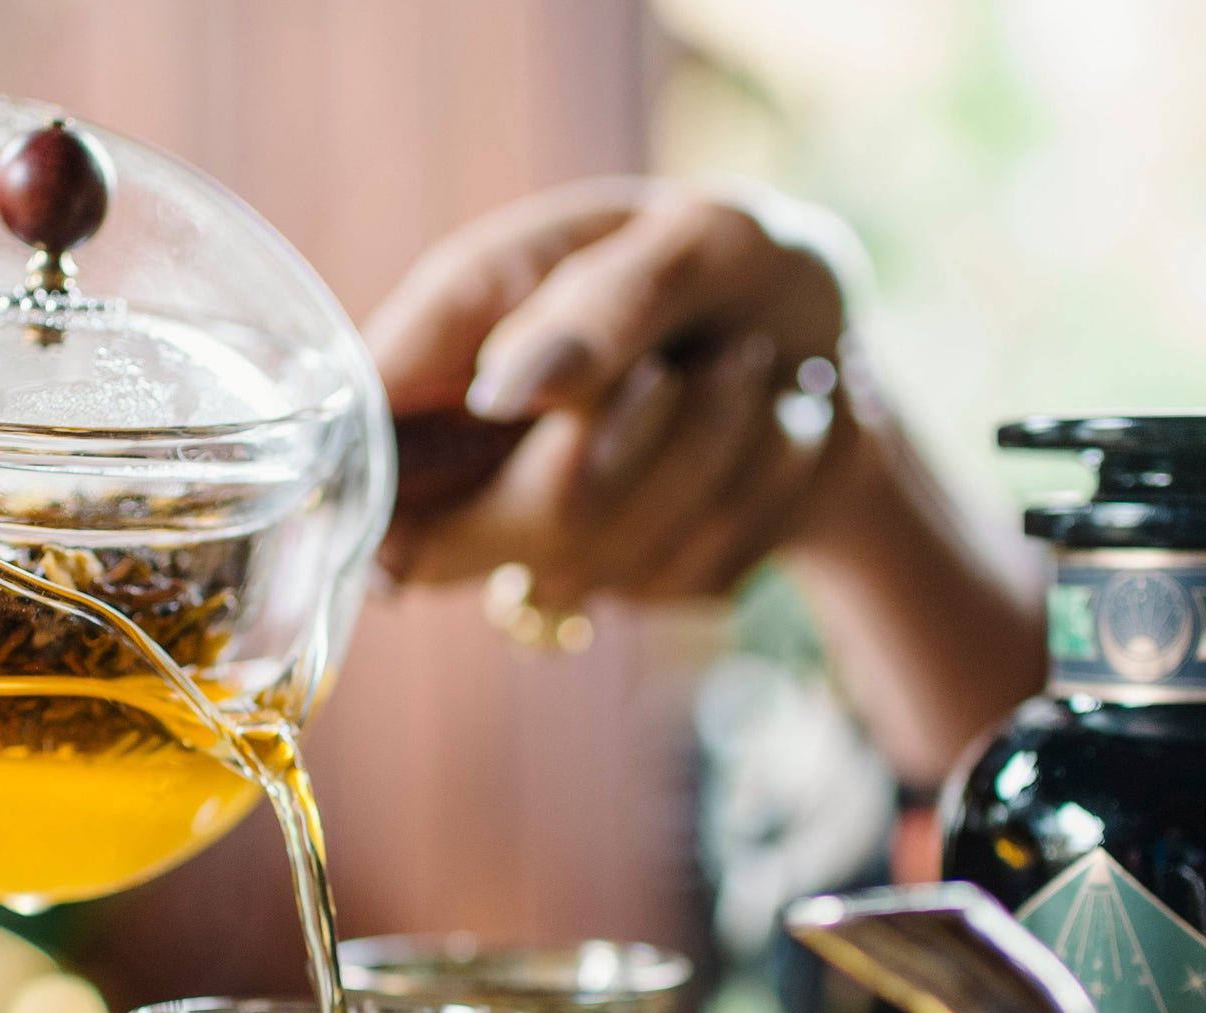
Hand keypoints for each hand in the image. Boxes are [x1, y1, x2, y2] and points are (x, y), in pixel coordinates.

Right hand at [368, 178, 856, 605]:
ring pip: (588, 562)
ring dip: (704, 459)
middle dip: (598, 456)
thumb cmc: (749, 270)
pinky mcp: (636, 579)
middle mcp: (482, 441)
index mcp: (464, 326)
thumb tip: (506, 390)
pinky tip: (769, 439)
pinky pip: (675, 579)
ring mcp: (551, 527)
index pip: (365, 431)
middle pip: (459, 541)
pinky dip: (749, 501)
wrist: (840, 355)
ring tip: (748, 373)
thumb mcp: (702, 239)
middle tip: (675, 373)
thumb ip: (604, 304)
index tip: (428, 508)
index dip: (373, 484)